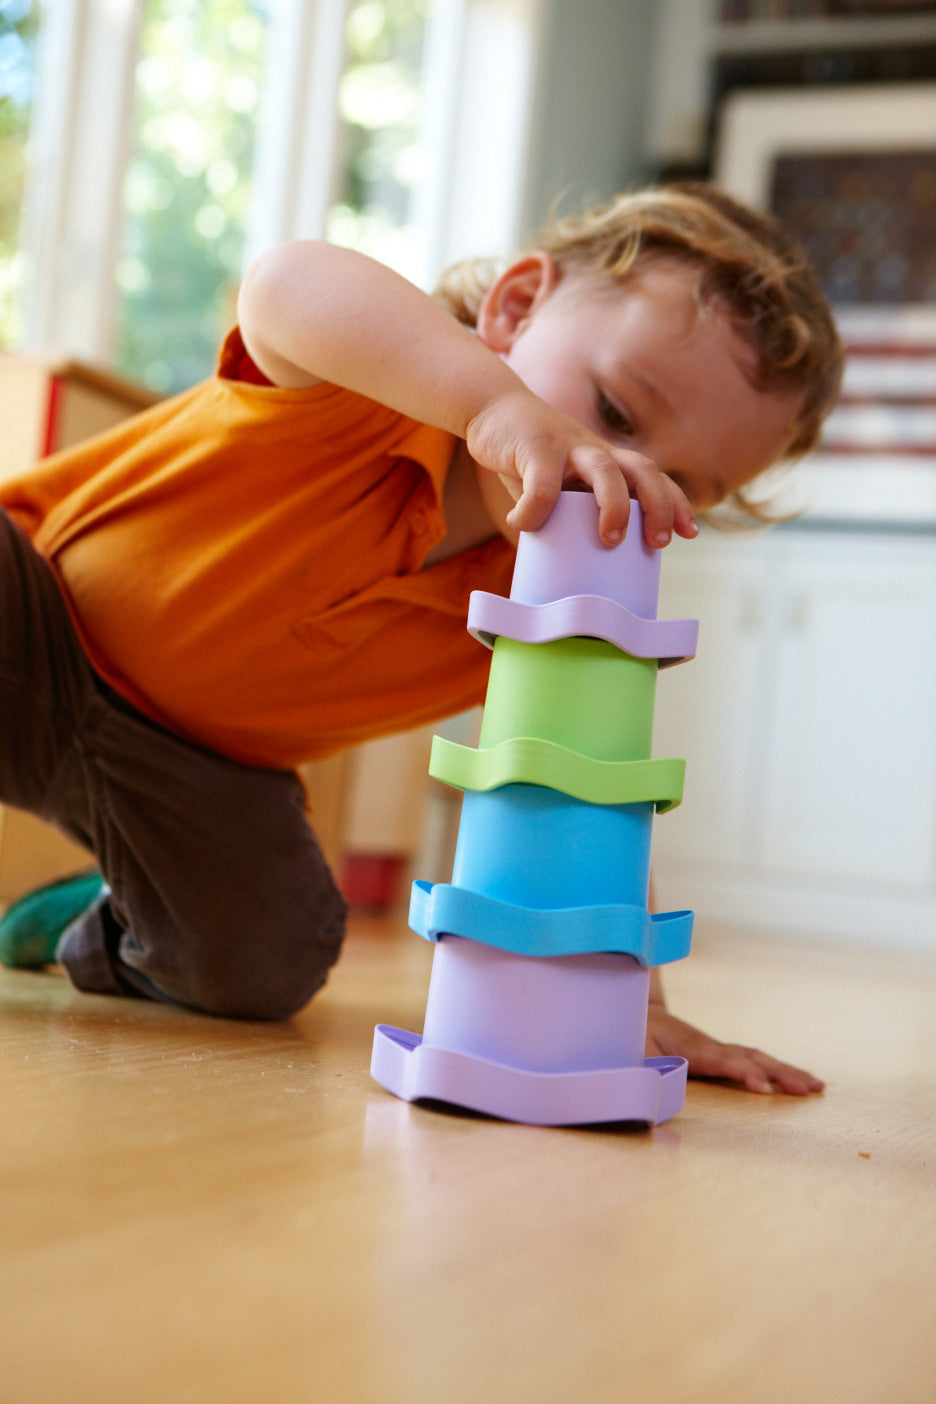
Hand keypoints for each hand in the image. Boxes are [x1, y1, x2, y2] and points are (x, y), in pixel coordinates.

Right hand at [465, 389, 696, 549]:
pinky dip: (534, 509)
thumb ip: (568, 515)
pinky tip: (521, 525)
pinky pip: (542, 482)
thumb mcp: (558, 485)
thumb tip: (570, 567)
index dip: (675, 503)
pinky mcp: (534, 446)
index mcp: (606, 461)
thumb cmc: (528, 458)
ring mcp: (567, 445)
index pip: (653, 478)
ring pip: (606, 470)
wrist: (491, 409)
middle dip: (658, 506)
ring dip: (615, 506)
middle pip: (642, 471)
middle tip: (657, 542)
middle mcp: (595, 450)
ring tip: (610, 540)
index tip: (690, 532)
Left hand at [646, 1003, 824, 1095]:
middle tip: (808, 1090)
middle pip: (751, 1057)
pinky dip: (774, 1068)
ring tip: (817, 1087)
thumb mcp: (630, 1053)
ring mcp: (715, 1047)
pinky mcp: (716, 1051)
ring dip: (786, 1071)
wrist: (629, 1007)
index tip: (763, 1088)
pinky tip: (794, 1079)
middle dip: (780, 1073)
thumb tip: (651, 1107)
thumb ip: (642, 1075)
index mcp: (690, 1047)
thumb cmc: (629, 1034)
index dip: (744, 1072)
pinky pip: (750, 1058)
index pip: (724, 1060)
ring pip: (756, 1056)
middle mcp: (709, 1045)